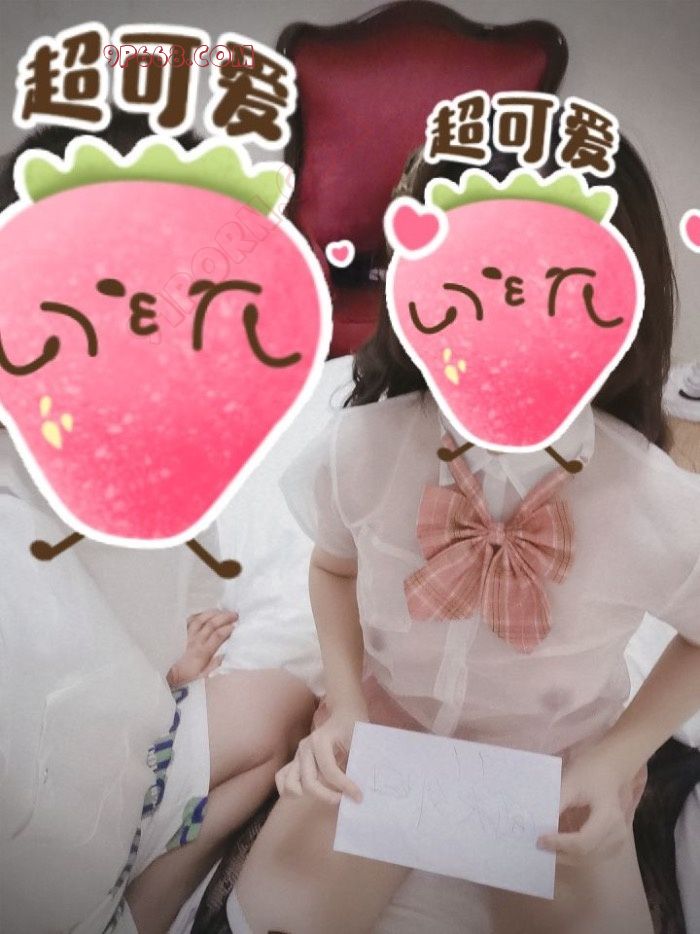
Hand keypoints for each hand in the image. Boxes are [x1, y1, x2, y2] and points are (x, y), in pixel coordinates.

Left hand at [166, 609, 236, 687]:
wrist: (169, 673)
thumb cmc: (188, 674)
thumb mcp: (204, 675)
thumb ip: (215, 665)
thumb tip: (227, 653)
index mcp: (202, 652)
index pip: (217, 636)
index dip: (228, 629)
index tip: (236, 625)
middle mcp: (195, 640)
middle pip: (211, 624)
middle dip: (224, 617)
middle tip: (235, 614)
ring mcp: (187, 634)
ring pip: (201, 619)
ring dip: (213, 613)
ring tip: (223, 611)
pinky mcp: (181, 631)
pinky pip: (190, 619)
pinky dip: (199, 614)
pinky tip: (207, 613)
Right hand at [275, 700, 367, 805]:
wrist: (343, 712)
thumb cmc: (352, 725)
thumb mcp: (360, 740)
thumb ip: (358, 763)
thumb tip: (359, 790)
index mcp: (320, 740)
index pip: (330, 771)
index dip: (344, 787)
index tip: (359, 796)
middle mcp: (305, 747)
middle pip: (309, 781)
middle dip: (327, 796)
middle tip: (344, 799)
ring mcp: (298, 754)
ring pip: (290, 783)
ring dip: (308, 795)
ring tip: (327, 796)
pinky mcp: (295, 759)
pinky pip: (282, 777)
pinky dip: (290, 790)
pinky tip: (307, 796)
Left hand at [537, 746, 631, 865]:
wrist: (610, 769)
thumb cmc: (590, 772)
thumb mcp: (571, 783)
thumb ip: (556, 804)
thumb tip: (538, 824)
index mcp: (609, 817)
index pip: (582, 842)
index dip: (559, 844)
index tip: (539, 839)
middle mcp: (618, 834)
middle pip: (585, 854)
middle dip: (559, 852)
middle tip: (538, 844)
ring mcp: (618, 841)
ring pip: (587, 859)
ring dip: (565, 855)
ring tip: (547, 845)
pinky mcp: (614, 844)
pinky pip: (592, 856)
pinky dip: (574, 854)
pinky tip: (560, 845)